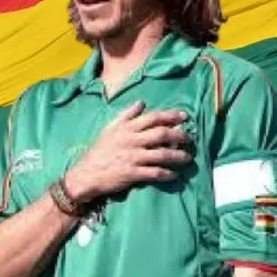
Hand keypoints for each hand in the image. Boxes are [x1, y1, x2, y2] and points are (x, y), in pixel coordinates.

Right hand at [63, 101, 190, 202]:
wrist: (86, 173)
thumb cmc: (100, 150)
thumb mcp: (110, 128)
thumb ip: (126, 115)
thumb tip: (141, 102)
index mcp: (127, 128)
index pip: (152, 117)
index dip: (170, 116)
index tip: (184, 116)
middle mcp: (132, 140)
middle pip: (161, 134)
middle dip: (179, 135)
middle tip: (189, 138)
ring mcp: (133, 157)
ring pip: (162, 154)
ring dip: (177, 156)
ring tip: (187, 158)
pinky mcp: (132, 173)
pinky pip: (154, 172)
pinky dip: (166, 173)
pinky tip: (174, 174)